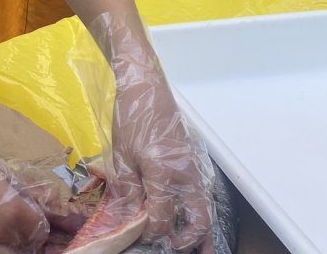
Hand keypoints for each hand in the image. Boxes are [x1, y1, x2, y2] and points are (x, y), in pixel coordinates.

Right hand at [0, 125, 82, 252]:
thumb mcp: (4, 174)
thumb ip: (28, 193)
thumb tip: (53, 204)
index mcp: (13, 209)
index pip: (39, 230)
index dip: (39, 226)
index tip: (36, 224)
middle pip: (27, 250)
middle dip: (29, 243)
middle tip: (27, 235)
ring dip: (10, 248)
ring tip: (7, 237)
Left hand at [85, 13, 215, 252]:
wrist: (147, 88)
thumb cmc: (132, 118)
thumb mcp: (121, 156)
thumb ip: (125, 190)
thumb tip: (126, 218)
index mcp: (164, 174)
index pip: (161, 218)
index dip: (150, 232)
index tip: (137, 234)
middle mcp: (185, 176)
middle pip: (197, 220)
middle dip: (186, 240)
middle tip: (171, 248)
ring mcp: (193, 169)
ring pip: (205, 209)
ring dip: (201, 231)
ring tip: (201, 251)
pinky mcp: (192, 164)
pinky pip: (201, 196)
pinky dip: (200, 213)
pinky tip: (194, 223)